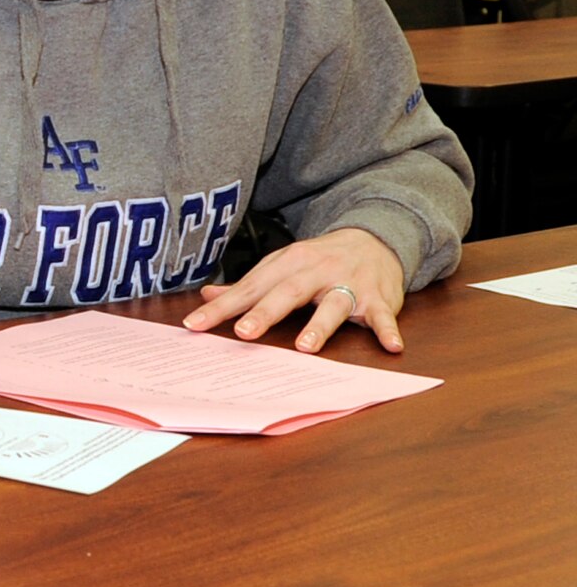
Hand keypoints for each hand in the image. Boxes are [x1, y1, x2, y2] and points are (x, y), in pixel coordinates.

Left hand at [182, 227, 407, 353]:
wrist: (373, 239)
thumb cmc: (318, 261)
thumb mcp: (281, 266)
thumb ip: (247, 285)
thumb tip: (208, 296)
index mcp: (286, 264)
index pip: (250, 288)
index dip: (222, 308)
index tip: (194, 325)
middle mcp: (315, 272)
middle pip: (287, 293)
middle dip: (265, 313)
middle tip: (243, 333)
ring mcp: (348, 284)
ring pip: (333, 304)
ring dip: (320, 326)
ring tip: (306, 348)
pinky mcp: (378, 298)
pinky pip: (383, 315)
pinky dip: (387, 330)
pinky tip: (391, 346)